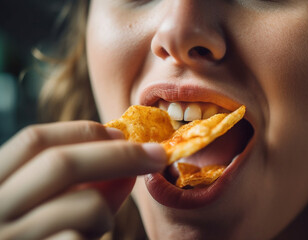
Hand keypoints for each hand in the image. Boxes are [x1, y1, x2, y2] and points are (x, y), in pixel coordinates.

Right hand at [0, 121, 165, 238]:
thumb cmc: (39, 234)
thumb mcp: (50, 207)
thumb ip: (83, 187)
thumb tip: (128, 166)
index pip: (33, 140)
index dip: (81, 131)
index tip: (121, 133)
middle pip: (61, 163)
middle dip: (120, 155)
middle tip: (157, 154)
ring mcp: (11, 239)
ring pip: (84, 204)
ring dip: (108, 210)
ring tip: (101, 225)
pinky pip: (84, 237)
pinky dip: (99, 233)